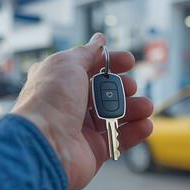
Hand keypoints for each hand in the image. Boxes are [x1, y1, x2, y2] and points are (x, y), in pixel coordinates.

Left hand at [11, 33, 152, 189]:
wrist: (44, 143)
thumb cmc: (49, 100)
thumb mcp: (67, 64)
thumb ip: (86, 52)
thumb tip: (98, 39)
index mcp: (60, 82)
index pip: (90, 68)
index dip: (110, 62)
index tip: (129, 60)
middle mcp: (69, 104)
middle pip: (103, 93)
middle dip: (121, 87)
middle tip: (130, 86)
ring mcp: (81, 128)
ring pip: (114, 116)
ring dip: (133, 109)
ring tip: (145, 106)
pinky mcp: (92, 150)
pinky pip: (118, 140)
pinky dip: (134, 132)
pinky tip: (145, 124)